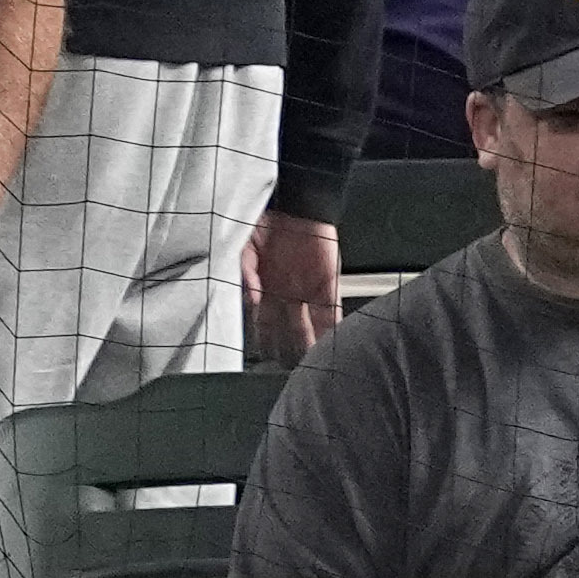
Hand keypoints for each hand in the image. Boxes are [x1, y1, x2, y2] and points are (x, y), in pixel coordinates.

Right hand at [245, 209, 345, 361]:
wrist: (294, 201)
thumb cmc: (266, 222)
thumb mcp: (246, 247)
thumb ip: (246, 272)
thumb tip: (249, 299)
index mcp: (265, 291)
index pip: (264, 327)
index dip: (265, 344)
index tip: (265, 362)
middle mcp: (286, 296)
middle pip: (287, 333)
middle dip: (288, 353)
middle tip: (288, 376)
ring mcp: (307, 293)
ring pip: (309, 328)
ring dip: (310, 348)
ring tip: (311, 369)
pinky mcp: (327, 285)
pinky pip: (331, 312)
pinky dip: (331, 329)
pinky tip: (332, 346)